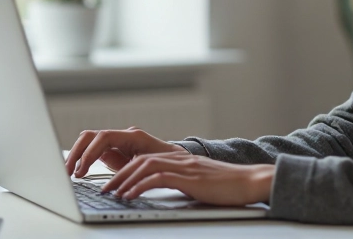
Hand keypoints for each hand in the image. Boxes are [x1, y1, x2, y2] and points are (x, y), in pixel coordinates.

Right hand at [65, 126, 185, 176]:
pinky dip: (83, 160)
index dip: (90, 153)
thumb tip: (119, 180)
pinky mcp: (113, 150)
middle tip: (67, 172)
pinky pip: (93, 150)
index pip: (103, 137)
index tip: (81, 171)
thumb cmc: (169, 163)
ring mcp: (117, 141)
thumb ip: (133, 170)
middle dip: (76, 152)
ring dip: (76, 155)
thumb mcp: (152, 168)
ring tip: (69, 173)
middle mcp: (122, 135)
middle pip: (90, 136)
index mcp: (133, 136)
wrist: (177, 161)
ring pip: (89, 141)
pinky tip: (78, 173)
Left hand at [101, 151, 273, 205]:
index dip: (124, 168)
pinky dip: (140, 186)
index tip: (111, 182)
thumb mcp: (196, 181)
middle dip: (117, 174)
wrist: (249, 181)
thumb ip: (178, 181)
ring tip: (110, 193)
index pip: (143, 157)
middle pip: (138, 160)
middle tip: (103, 189)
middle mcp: (177, 158)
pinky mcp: (188, 177)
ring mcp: (183, 166)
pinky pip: (157, 178)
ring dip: (123, 180)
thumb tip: (156, 191)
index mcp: (177, 158)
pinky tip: (130, 195)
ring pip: (144, 166)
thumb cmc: (225, 186)